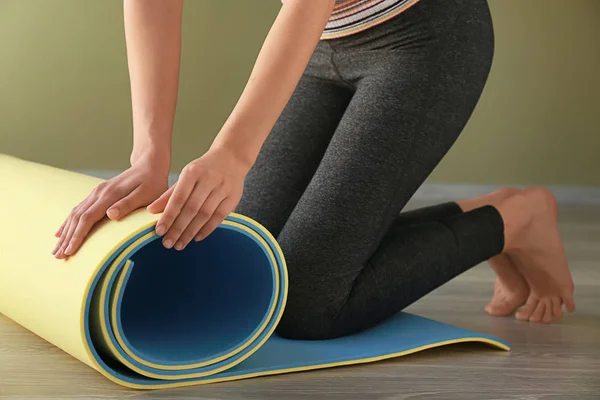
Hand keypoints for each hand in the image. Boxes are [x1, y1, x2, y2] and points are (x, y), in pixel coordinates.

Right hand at [53, 157, 169, 258]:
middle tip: (57, 256)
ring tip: (56, 249)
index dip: (78, 236)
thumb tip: (110, 214)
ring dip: (65, 232)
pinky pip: (79, 209)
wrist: (150, 165)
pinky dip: (69, 222)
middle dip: (67, 238)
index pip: (88, 218)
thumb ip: (128, 204)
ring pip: (75, 214)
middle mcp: (99, 193)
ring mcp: (97, 192)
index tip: (69, 251)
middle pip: (77, 217)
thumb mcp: (146, 194)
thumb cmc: (153, 183)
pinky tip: (61, 232)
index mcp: (110, 195)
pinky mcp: (98, 193)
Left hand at [147, 146, 248, 250]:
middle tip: (167, 243)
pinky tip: (196, 238)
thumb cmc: (204, 169)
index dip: (168, 216)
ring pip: (205, 215)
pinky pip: (219, 217)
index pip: (178, 198)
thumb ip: (169, 194)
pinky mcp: (233, 197)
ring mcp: (223, 189)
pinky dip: (207, 229)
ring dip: (191, 232)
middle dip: (178, 228)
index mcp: (192, 172)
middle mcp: (208, 180)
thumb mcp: (185, 176)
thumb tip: (151, 210)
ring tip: (180, 244)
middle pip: (191, 209)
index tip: (159, 231)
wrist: (231, 158)